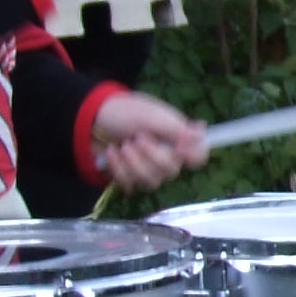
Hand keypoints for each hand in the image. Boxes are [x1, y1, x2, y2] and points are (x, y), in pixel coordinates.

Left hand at [86, 90, 210, 193]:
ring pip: (152, 180)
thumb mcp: (151, 115)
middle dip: (152, 155)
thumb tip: (202, 133)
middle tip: (138, 138)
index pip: (199, 155)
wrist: (93, 120)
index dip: (192, 156)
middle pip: (172, 170)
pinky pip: (130, 183)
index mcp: (177, 138)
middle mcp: (168, 156)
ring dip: (134, 162)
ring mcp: (149, 170)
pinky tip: (113, 152)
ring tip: (123, 145)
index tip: (178, 148)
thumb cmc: (126, 112)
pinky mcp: (131, 179)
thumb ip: (176, 128)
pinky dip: (118, 167)